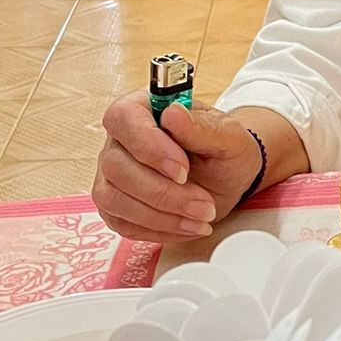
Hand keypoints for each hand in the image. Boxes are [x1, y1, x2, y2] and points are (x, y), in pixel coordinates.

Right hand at [92, 96, 262, 242]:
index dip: (148, 147)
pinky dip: (158, 230)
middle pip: (116, 166)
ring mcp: (112, 175)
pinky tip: (187, 226)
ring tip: (202, 217)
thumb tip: (173, 113)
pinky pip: (122, 223)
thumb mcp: (228, 137)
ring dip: (160, 216)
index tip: (183, 170)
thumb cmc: (224, 150)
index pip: (123, 117)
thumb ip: (203, 127)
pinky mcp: (115, 206)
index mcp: (142, 109)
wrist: (227, 178)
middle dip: (163, 192)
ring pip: (113, 198)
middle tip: (204, 204)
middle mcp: (120, 140)